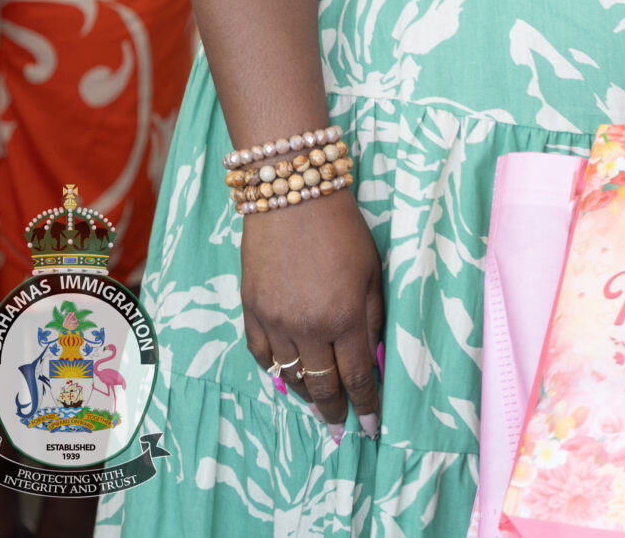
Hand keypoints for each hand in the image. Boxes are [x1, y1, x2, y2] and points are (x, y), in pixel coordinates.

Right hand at [240, 192, 384, 436]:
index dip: (366, 405)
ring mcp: (274, 321)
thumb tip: (373, 358)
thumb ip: (373, 318)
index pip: (357, 377)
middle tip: (341, 428)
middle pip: (321, 386)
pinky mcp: (250, 311)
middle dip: (334, 411)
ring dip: (305, 394)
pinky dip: (274, 370)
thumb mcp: (374, 272)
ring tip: (318, 404)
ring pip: (288, 376)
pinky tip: (286, 375)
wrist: (292, 196)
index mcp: (345, 317)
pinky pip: (260, 355)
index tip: (372, 426)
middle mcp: (307, 327)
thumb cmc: (344, 230)